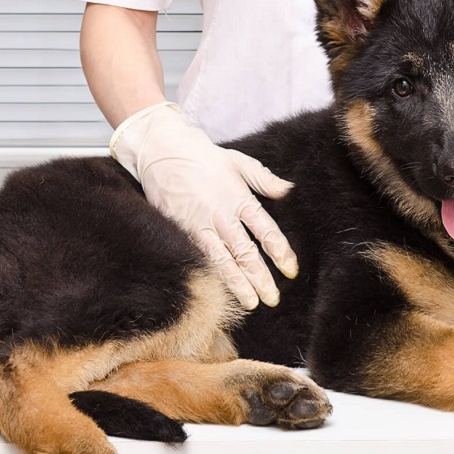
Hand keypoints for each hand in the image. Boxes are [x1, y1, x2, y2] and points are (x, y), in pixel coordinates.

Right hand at [110, 103, 298, 308]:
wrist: (162, 150)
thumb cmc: (203, 156)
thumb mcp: (239, 162)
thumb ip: (264, 180)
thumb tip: (289, 190)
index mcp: (240, 198)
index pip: (266, 231)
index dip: (281, 252)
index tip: (290, 270)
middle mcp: (221, 215)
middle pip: (246, 253)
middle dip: (261, 278)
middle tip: (272, 299)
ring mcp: (200, 225)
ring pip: (223, 261)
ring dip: (238, 284)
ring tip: (250, 303)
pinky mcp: (181, 230)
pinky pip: (200, 257)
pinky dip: (212, 275)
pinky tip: (220, 291)